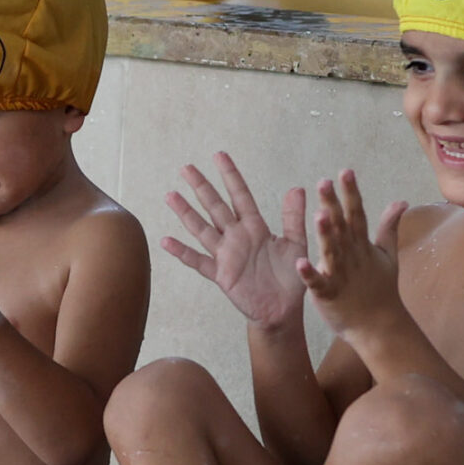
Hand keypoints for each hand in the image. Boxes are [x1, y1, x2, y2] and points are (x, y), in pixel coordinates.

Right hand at [162, 153, 307, 329]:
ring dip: (186, 213)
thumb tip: (297, 188)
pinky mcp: (220, 275)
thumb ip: (293, 218)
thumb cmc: (290, 277)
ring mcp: (226, 255)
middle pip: (215, 207)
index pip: (240, 195)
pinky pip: (198, 261)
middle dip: (201, 187)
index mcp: (255, 227)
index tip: (219, 155)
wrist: (282, 309)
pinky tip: (166, 241)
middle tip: (186, 168)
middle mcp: (237, 237)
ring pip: (202, 229)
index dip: (230, 176)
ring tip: (171, 195)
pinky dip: (182, 252)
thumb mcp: (296, 244)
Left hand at [297, 171, 409, 340]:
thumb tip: (401, 201)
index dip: (351, 193)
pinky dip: (309, 274)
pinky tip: (299, 262)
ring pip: (332, 251)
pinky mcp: (329, 294)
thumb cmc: (380, 289)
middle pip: (342, 227)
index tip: (345, 171)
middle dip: (333, 205)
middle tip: (323, 182)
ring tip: (318, 214)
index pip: (357, 214)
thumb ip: (388, 227)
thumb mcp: (387, 255)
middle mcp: (351, 256)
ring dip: (325, 234)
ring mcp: (340, 275)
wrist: (378, 325)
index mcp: (362, 245)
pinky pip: (318, 282)